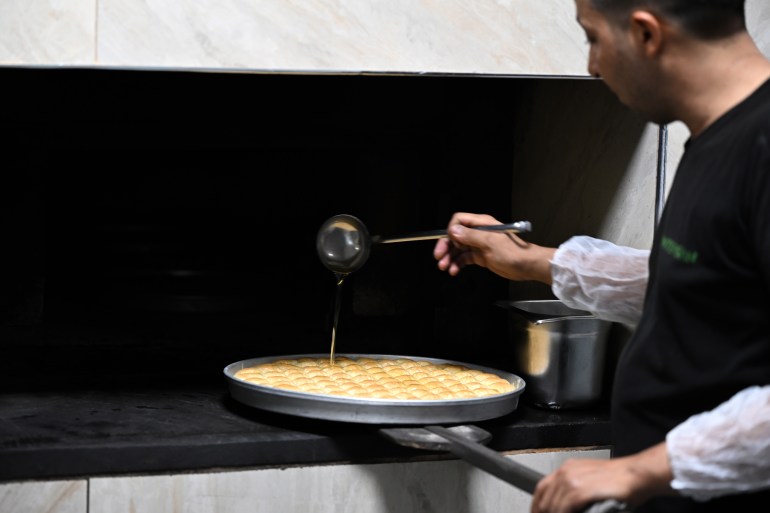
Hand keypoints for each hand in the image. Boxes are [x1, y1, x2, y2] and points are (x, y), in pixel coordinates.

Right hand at [433, 212, 554, 282]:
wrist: (526, 266)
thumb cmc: (512, 252)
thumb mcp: (489, 242)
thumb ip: (470, 236)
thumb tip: (452, 231)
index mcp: (482, 223)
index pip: (459, 220)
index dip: (451, 231)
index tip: (451, 242)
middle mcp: (478, 232)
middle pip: (455, 236)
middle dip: (446, 246)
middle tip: (438, 257)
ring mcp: (479, 245)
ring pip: (458, 249)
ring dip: (449, 257)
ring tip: (444, 267)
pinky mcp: (480, 256)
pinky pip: (464, 259)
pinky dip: (457, 264)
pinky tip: (453, 271)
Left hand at [530, 443, 673, 512]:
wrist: (635, 474)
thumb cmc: (618, 479)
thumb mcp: (589, 479)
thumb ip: (574, 489)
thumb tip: (563, 505)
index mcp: (567, 468)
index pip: (542, 488)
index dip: (537, 504)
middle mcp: (566, 472)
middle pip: (545, 498)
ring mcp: (573, 480)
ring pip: (553, 504)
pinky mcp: (582, 490)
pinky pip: (565, 507)